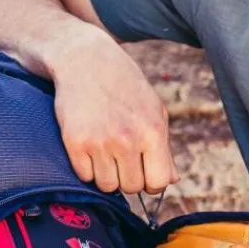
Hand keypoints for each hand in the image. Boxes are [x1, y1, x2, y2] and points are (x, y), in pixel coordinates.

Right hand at [48, 27, 177, 194]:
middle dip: (126, 177)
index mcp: (152, 131)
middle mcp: (127, 139)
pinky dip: (87, 167)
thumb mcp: (153, 110)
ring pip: (107, 186)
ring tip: (105, 151)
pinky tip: (89, 146)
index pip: (158, 183)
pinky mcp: (75, 143)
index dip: (150, 181)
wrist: (85, 59)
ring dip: (106, 174)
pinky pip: (85, 176)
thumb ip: (164, 148)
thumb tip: (172, 180)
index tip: (143, 171)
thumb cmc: (125, 86)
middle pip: (131, 188)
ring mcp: (100, 142)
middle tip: (120, 156)